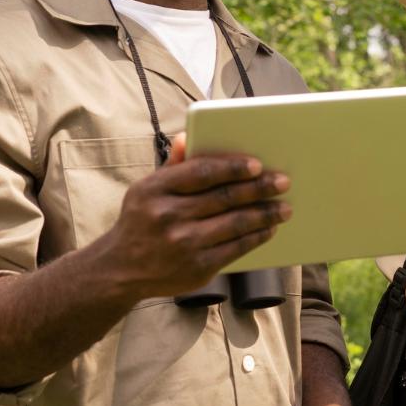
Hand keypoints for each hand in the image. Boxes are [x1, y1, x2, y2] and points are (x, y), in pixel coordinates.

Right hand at [100, 132, 290, 299]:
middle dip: (259, 188)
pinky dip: (256, 237)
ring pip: (235, 224)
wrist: (121, 269)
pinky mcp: (197, 268)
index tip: (257, 164)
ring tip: (284, 207)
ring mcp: (184, 244)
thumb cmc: (141, 221)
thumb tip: (188, 136)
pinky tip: (268, 229)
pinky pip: (235, 249)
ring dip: (265, 214)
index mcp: (155, 189)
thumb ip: (173, 165)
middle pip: (224, 198)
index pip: (202, 172)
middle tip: (282, 182)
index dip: (233, 167)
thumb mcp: (146, 189)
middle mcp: (168, 216)